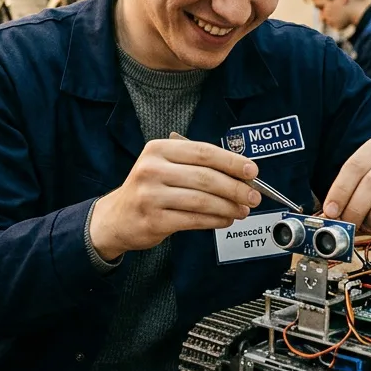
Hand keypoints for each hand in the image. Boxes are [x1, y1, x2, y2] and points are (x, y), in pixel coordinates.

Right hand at [90, 139, 261, 260]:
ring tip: (242, 210)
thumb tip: (240, 175)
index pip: (203, 152)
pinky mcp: (154, 220)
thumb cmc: (149, 189)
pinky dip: (215, 220)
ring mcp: (151, 196)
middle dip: (235, 188)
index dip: (231, 161)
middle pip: (206, 177)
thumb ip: (197, 166)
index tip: (252, 171)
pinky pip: (194, 220)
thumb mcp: (164, 167)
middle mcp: (152, 170)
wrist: (116, 217)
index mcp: (158, 150)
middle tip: (254, 196)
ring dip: (228, 207)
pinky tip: (225, 220)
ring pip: (202, 201)